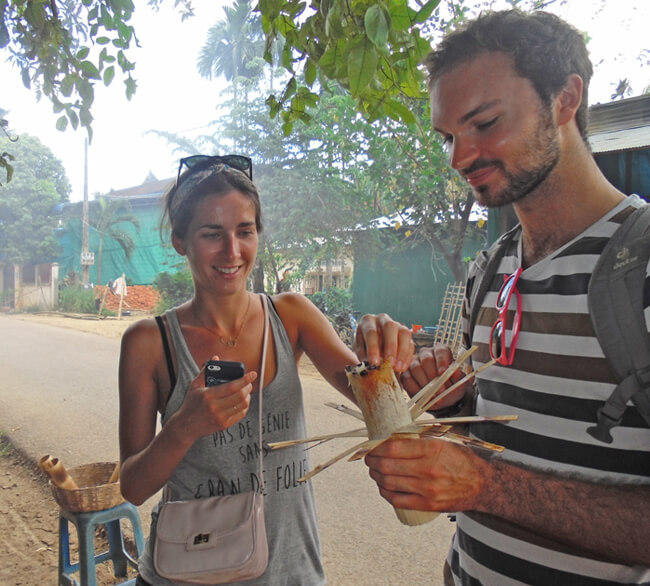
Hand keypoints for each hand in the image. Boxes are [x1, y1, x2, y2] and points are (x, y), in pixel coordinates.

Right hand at [175, 359, 256, 440]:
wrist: (186, 426)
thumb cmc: (191, 403)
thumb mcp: (194, 385)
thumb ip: (205, 371)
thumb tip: (216, 358)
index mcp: (208, 395)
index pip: (232, 386)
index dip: (244, 379)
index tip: (253, 374)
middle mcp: (215, 407)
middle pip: (240, 395)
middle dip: (248, 387)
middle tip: (249, 383)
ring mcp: (220, 417)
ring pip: (243, 405)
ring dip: (248, 396)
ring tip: (245, 391)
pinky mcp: (224, 425)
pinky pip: (241, 414)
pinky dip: (244, 406)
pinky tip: (242, 401)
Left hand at [354, 313, 413, 372]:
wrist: (373, 347)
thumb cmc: (364, 348)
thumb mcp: (360, 351)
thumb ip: (364, 356)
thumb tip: (371, 365)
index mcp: (368, 321)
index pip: (371, 332)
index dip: (373, 348)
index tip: (374, 363)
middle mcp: (383, 319)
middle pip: (390, 327)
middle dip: (391, 346)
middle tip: (390, 363)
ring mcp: (397, 325)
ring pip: (404, 333)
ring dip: (402, 352)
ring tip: (397, 368)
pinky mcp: (406, 334)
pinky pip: (411, 343)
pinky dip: (407, 356)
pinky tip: (402, 367)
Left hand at [364, 437, 487, 512]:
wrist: (482, 484)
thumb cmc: (461, 459)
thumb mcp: (442, 441)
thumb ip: (418, 440)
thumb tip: (389, 438)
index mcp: (431, 449)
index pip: (392, 448)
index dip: (376, 447)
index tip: (372, 446)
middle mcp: (427, 469)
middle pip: (386, 466)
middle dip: (372, 462)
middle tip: (369, 459)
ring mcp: (427, 489)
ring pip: (388, 483)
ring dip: (376, 476)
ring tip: (374, 470)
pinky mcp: (427, 504)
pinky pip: (397, 500)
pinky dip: (385, 492)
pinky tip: (383, 486)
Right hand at [401, 344, 466, 408]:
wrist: (443, 397)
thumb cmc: (451, 386)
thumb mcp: (459, 382)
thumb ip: (458, 377)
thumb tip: (456, 373)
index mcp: (441, 351)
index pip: (441, 351)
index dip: (442, 361)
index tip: (443, 373)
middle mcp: (426, 354)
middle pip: (426, 359)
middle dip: (433, 375)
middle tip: (440, 389)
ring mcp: (414, 363)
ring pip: (416, 369)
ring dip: (425, 384)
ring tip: (433, 395)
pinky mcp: (406, 374)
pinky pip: (408, 380)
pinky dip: (416, 390)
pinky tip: (423, 397)